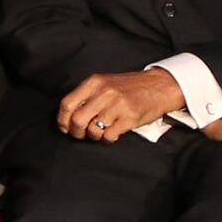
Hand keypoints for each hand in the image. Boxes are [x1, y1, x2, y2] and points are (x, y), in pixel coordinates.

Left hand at [56, 66, 186, 142]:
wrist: (159, 86)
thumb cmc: (129, 87)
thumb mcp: (105, 83)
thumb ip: (87, 95)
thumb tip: (68, 115)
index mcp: (94, 82)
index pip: (67, 103)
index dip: (62, 119)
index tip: (65, 127)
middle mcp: (104, 93)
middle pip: (78, 120)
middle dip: (76, 132)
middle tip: (81, 134)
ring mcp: (118, 105)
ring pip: (93, 130)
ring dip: (93, 136)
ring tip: (99, 132)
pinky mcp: (130, 118)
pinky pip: (109, 136)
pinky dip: (107, 139)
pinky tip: (112, 133)